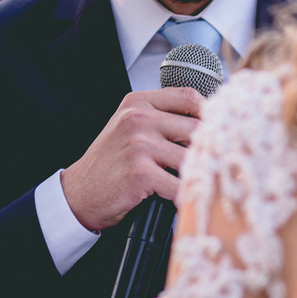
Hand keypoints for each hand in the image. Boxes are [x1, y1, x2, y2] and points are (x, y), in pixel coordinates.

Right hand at [61, 88, 203, 231]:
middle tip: (209, 163)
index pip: (189, 97)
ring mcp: (139, 144)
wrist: (79, 192)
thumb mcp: (131, 127)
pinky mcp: (140, 173)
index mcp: (138, 102)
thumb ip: (162, 118)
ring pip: (191, 158)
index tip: (217, 130)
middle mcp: (138, 118)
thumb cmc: (111, 161)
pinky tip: (183, 200)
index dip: (208, 115)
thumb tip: (208, 123)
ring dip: (196, 174)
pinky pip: (179, 185)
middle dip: (206, 149)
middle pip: (197, 128)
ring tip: (196, 183)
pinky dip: (185, 196)